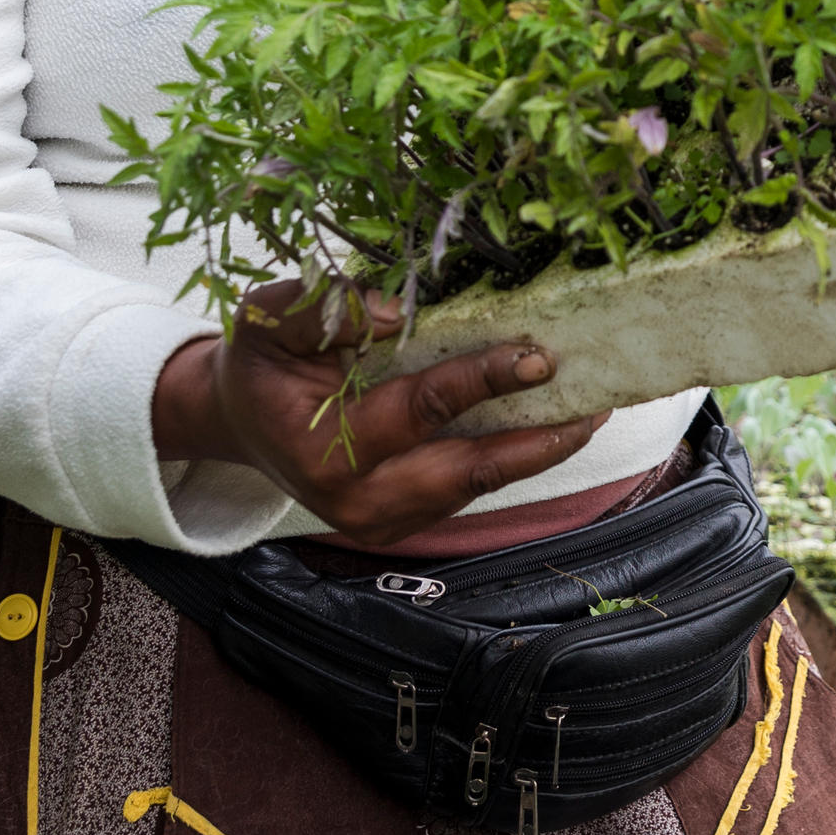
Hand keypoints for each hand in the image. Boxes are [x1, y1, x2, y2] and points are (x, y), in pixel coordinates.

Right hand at [149, 279, 595, 547]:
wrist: (241, 421)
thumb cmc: (259, 365)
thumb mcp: (267, 321)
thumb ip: (323, 311)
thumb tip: (390, 313)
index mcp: (325, 454)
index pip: (422, 412)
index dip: (482, 381)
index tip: (536, 355)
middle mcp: (359, 502)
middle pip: (469, 472)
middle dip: (537, 440)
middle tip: (594, 401)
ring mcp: (384, 522)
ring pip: (478, 488)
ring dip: (538, 453)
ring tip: (592, 412)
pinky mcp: (404, 523)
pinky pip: (470, 490)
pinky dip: (514, 460)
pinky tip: (553, 426)